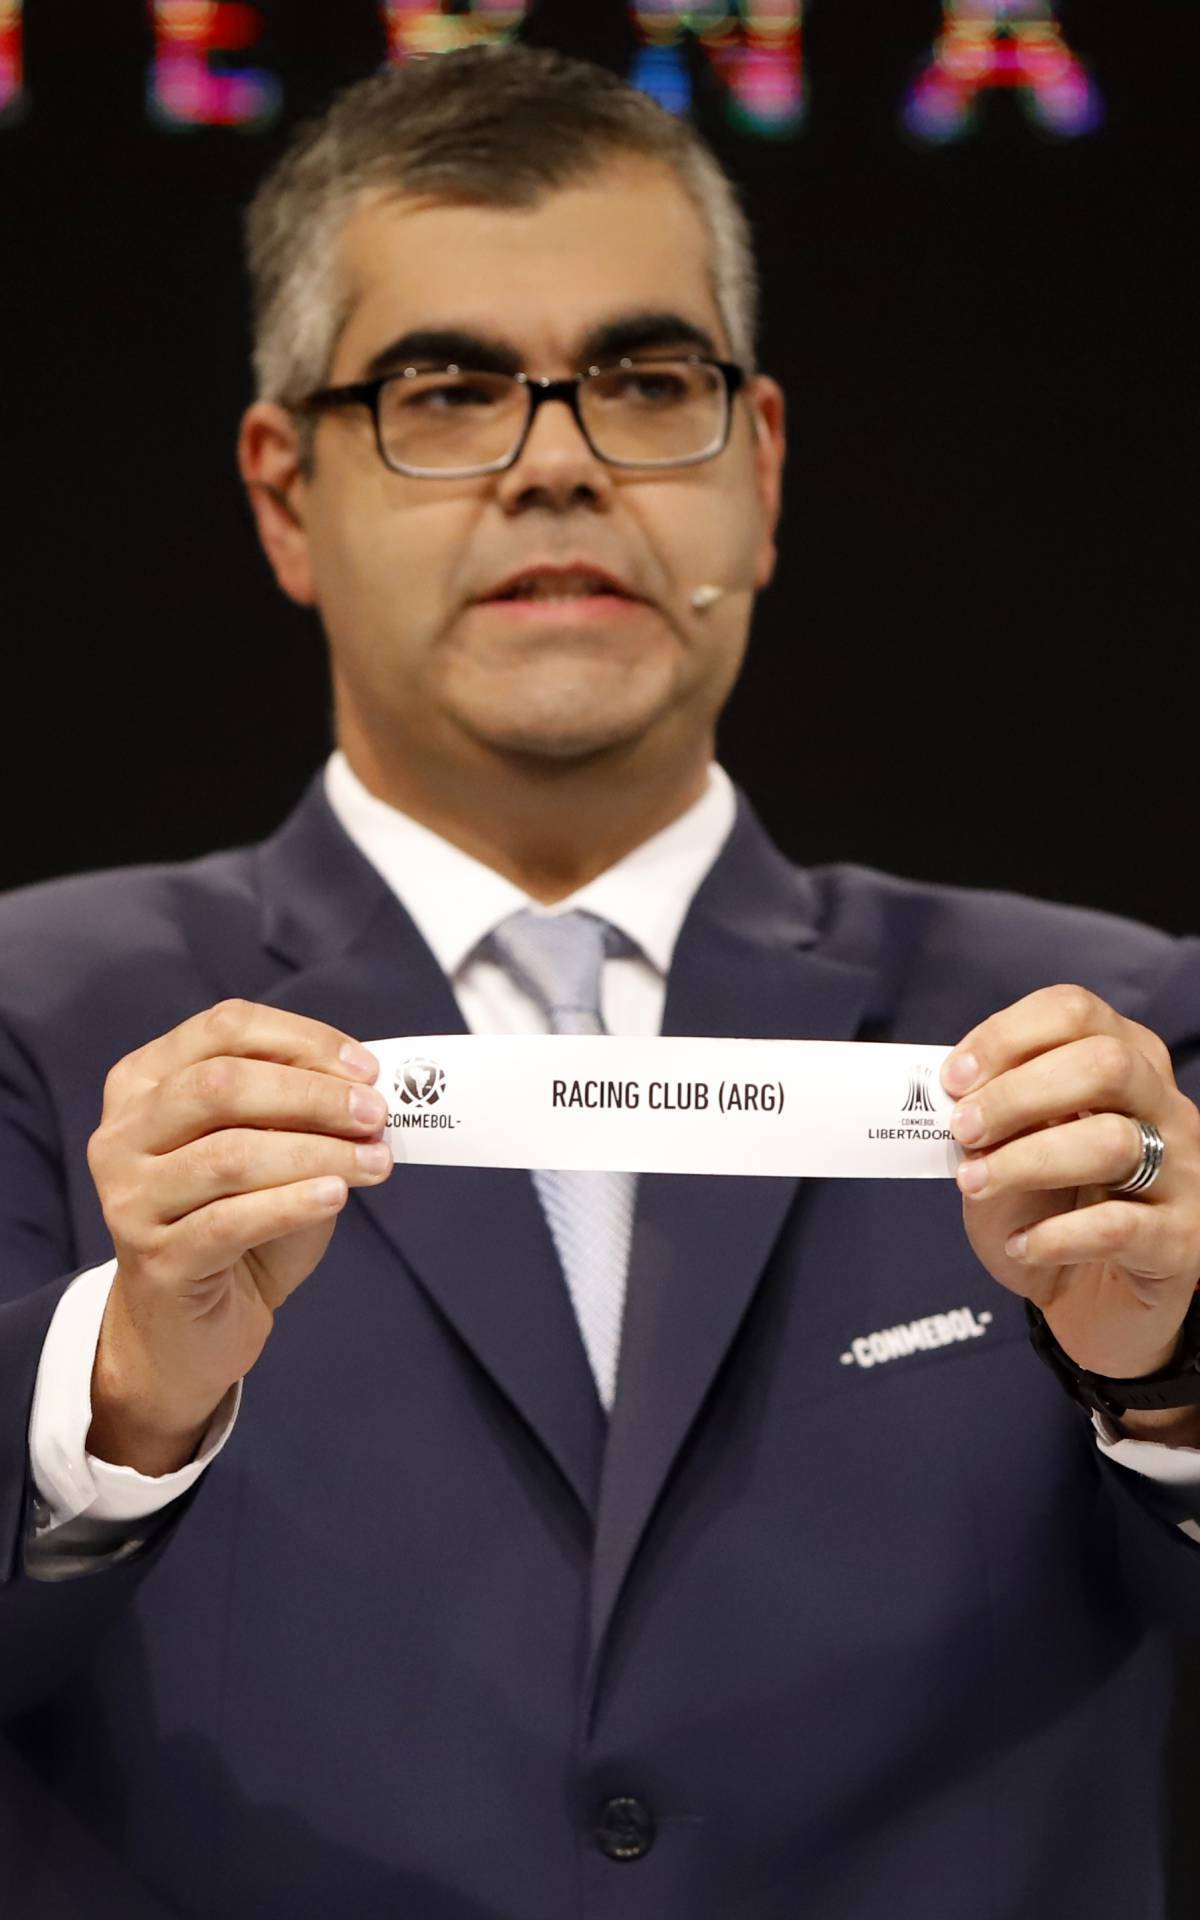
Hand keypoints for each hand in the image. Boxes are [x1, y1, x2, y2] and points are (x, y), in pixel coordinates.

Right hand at [85, 999, 391, 1472]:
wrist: (189, 1329)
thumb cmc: (240, 1223)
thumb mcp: (269, 1150)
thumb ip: (299, 1113)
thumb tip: (364, 1089)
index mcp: (145, 1083)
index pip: (223, 1028)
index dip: (303, 1040)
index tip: (367, 1070)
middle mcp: (124, 1133)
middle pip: (220, 1084)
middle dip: (312, 1094)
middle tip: (375, 1114)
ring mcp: (130, 1198)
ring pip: (229, 1155)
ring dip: (317, 1152)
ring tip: (375, 1162)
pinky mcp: (153, 1261)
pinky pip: (230, 1222)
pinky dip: (292, 1203)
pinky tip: (336, 1196)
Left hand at [941, 984, 1199, 1385]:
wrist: (1089, 1298)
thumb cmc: (1044, 1208)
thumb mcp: (1004, 1150)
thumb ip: (990, 1114)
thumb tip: (954, 1093)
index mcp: (1123, 1063)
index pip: (1076, 1013)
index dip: (1008, 1036)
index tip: (954, 1079)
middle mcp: (1164, 1107)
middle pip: (1106, 1065)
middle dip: (1018, 1094)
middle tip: (963, 1130)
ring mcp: (1183, 1172)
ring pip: (1115, 1141)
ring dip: (1027, 1160)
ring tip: (975, 1183)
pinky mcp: (1182, 1240)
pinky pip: (1121, 1226)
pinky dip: (1056, 1235)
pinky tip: (1020, 1246)